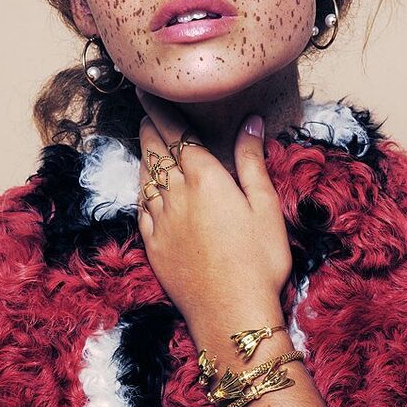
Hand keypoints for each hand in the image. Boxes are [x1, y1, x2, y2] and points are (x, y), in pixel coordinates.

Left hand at [135, 89, 292, 339]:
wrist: (231, 313)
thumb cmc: (259, 260)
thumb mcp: (265, 206)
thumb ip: (252, 160)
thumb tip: (249, 121)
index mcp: (205, 178)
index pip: (178, 134)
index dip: (162, 111)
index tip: (149, 93)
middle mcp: (176, 194)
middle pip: (155, 151)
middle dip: (149, 126)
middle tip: (144, 109)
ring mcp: (160, 221)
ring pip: (145, 177)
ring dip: (143, 154)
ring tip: (144, 140)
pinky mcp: (153, 246)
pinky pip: (141, 208)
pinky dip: (141, 189)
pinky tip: (144, 187)